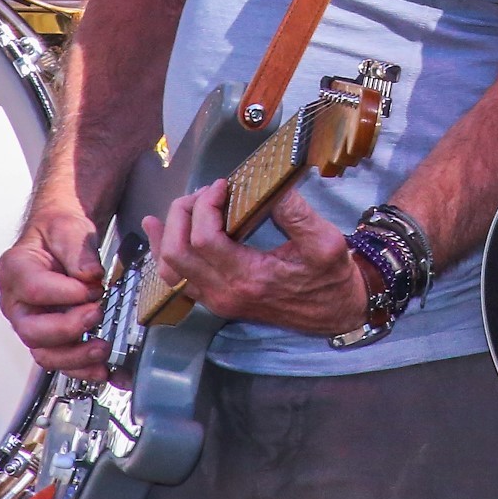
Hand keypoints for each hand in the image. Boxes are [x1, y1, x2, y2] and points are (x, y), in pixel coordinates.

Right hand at [0, 207, 108, 381]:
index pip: (33, 289)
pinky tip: (103, 370)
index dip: (64, 293)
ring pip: (44, 353)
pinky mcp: (49, 336)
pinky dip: (81, 368)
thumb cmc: (58, 232)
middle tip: (96, 314)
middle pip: (32, 330)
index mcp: (14, 270)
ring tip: (102, 350)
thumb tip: (89, 275)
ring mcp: (32, 322)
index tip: (93, 288)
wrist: (61, 238)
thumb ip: (78, 250)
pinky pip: (60, 359)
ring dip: (74, 357)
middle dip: (67, 329)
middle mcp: (17, 302)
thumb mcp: (68, 228)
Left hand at [148, 182, 371, 335]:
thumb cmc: (331, 278)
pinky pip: (177, 280)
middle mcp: (225, 293)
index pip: (204, 239)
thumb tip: (271, 188)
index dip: (205, 206)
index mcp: (249, 278)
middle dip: (182, 214)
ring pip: (169, 269)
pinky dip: (166, 253)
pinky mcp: (217, 300)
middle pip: (177, 252)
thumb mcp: (327, 243)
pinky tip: (163, 232)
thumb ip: (297, 215)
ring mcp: (217, 300)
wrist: (335, 313)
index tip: (223, 185)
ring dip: (169, 233)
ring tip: (184, 206)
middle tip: (207, 193)